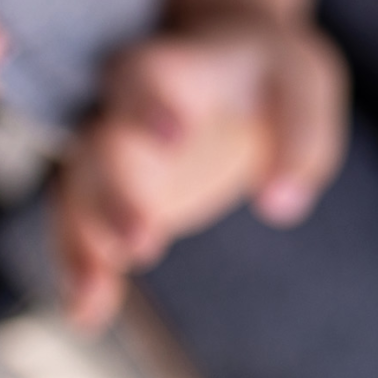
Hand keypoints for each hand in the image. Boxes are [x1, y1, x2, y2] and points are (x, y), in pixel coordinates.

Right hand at [51, 13, 346, 333]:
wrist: (226, 63)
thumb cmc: (267, 72)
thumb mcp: (301, 82)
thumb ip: (300, 133)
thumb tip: (282, 202)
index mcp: (175, 65)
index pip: (147, 73)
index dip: (152, 101)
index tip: (172, 135)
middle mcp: (124, 110)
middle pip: (98, 145)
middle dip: (113, 194)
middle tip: (141, 239)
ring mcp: (109, 154)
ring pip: (76, 194)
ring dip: (85, 242)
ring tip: (94, 294)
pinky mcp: (106, 197)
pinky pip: (78, 233)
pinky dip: (81, 271)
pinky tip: (88, 314)